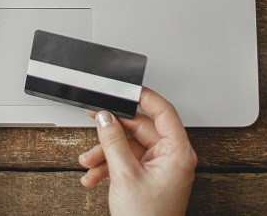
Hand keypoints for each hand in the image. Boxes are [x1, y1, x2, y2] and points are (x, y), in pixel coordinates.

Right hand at [79, 88, 196, 215]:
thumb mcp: (125, 174)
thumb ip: (113, 141)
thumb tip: (105, 117)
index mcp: (177, 152)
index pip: (163, 112)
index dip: (144, 97)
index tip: (126, 88)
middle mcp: (171, 157)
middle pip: (140, 130)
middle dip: (112, 133)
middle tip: (93, 122)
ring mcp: (159, 168)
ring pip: (128, 147)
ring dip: (105, 153)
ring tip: (88, 162)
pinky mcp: (147, 178)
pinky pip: (126, 162)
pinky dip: (108, 167)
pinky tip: (93, 176)